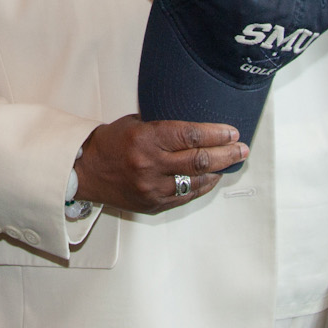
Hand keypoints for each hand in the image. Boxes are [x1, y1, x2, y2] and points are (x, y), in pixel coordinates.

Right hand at [73, 115, 247, 213]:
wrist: (85, 172)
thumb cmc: (110, 143)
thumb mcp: (135, 123)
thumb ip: (164, 126)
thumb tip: (197, 125)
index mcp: (146, 139)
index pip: (191, 136)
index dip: (217, 134)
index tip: (232, 132)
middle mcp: (151, 164)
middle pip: (200, 160)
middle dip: (227, 153)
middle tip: (241, 149)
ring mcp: (153, 187)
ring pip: (196, 181)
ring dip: (219, 171)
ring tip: (232, 162)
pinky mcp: (153, 204)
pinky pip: (186, 195)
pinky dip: (202, 186)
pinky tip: (212, 178)